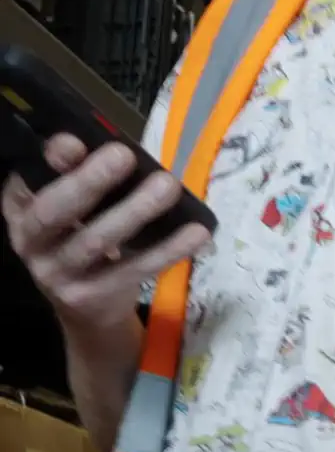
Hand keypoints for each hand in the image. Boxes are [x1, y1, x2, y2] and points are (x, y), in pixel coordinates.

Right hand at [2, 134, 209, 336]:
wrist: (87, 309)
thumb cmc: (81, 241)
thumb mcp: (74, 209)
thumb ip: (77, 178)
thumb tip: (87, 143)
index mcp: (21, 211)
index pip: (25, 183)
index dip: (49, 162)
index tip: (76, 142)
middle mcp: (30, 243)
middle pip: (55, 211)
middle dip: (90, 181)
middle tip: (124, 155)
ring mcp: (58, 274)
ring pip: (97, 241)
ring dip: (135, 211)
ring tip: (168, 186)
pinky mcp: (92, 296)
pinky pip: (135, 269)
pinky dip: (168, 250)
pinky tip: (196, 233)